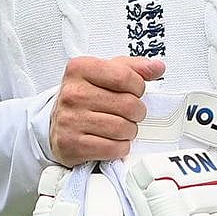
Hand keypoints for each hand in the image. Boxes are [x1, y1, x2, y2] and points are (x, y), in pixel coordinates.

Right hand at [48, 55, 164, 166]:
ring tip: (124, 127)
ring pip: (121, 127)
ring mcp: (70, 119)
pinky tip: (115, 141)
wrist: (58, 122)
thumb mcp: (108, 71)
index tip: (136, 92)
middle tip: (132, 113)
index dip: (139, 87)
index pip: (124, 76)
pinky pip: (111, 148)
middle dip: (137, 111)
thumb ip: (135, 67)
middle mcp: (72, 93)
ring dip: (130, 130)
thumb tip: (158, 67)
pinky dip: (120, 147)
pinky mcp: (70, 144)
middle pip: (127, 104)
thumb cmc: (87, 94)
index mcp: (81, 68)